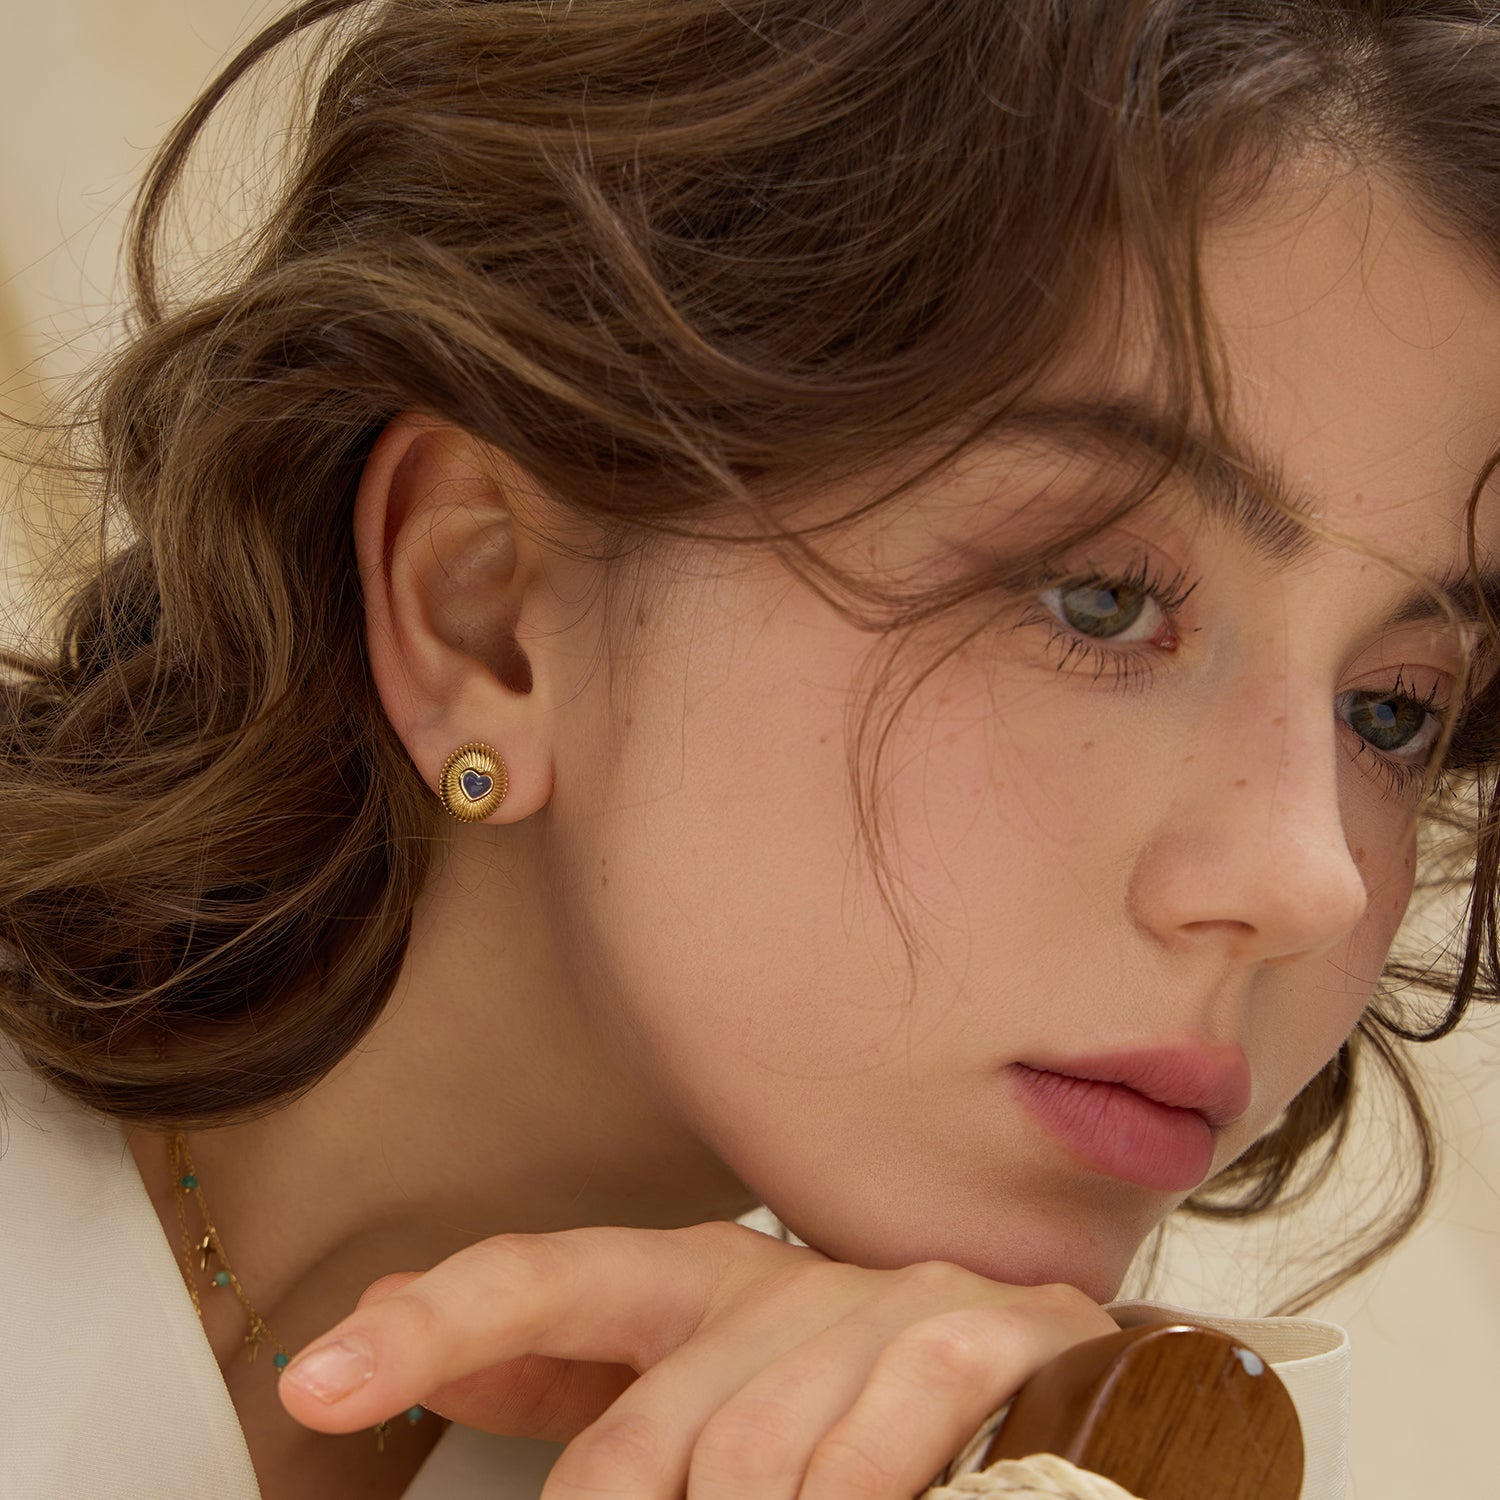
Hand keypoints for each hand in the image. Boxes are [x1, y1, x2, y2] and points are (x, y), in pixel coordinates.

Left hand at [278, 1221, 1115, 1497]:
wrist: (1031, 1383)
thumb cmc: (829, 1404)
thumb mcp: (686, 1389)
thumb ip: (562, 1378)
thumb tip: (390, 1338)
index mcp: (685, 1284)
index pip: (541, 1281)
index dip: (430, 1325)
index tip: (316, 1378)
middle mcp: (773, 1282)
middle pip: (642, 1444)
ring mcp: (879, 1303)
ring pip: (755, 1465)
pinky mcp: (983, 1332)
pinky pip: (885, 1435)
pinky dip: (855, 1495)